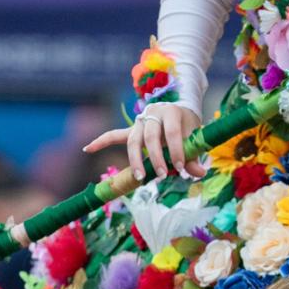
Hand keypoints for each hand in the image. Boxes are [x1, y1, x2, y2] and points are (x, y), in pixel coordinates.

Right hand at [83, 102, 203, 181]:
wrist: (179, 111)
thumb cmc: (187, 126)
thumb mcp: (194, 138)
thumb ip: (193, 156)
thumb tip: (200, 173)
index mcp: (171, 112)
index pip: (171, 132)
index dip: (176, 150)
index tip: (180, 168)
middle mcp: (152, 114)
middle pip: (149, 136)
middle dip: (155, 157)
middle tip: (161, 176)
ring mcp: (139, 122)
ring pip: (133, 140)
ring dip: (135, 159)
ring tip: (139, 177)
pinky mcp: (131, 130)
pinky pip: (114, 135)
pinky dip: (101, 141)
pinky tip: (88, 149)